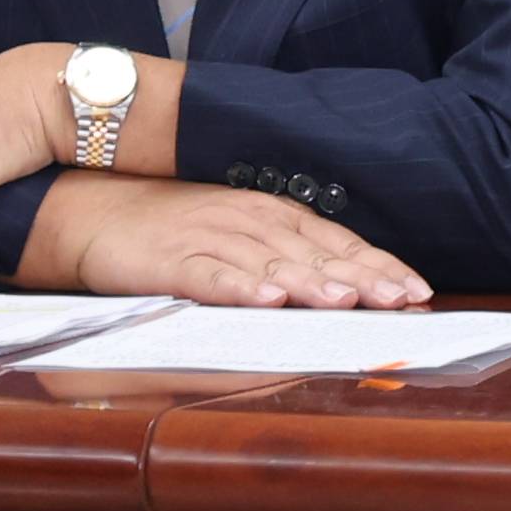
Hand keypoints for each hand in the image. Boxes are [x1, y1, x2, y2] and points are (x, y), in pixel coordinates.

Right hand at [20, 170, 431, 308]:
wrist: (93, 209)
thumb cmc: (175, 226)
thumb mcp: (238, 232)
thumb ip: (286, 255)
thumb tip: (345, 287)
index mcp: (273, 215)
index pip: (338, 242)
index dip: (379, 266)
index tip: (417, 291)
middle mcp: (250, 221)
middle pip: (316, 253)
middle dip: (364, 278)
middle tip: (402, 301)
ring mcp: (211, 236)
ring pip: (271, 262)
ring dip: (312, 281)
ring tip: (349, 301)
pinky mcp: (170, 258)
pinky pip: (210, 274)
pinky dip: (239, 287)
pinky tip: (266, 299)